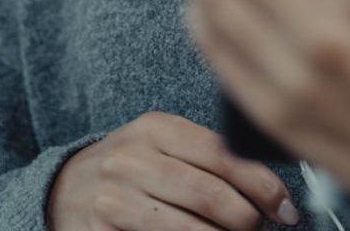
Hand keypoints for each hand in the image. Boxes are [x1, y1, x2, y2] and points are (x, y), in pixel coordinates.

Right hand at [45, 111, 299, 230]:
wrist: (64, 188)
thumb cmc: (129, 166)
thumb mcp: (161, 144)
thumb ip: (207, 156)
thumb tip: (267, 185)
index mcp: (156, 129)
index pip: (221, 154)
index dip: (261, 183)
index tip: (285, 206)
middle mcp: (133, 160)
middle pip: (209, 196)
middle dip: (247, 219)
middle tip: (261, 227)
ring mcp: (115, 199)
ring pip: (190, 230)